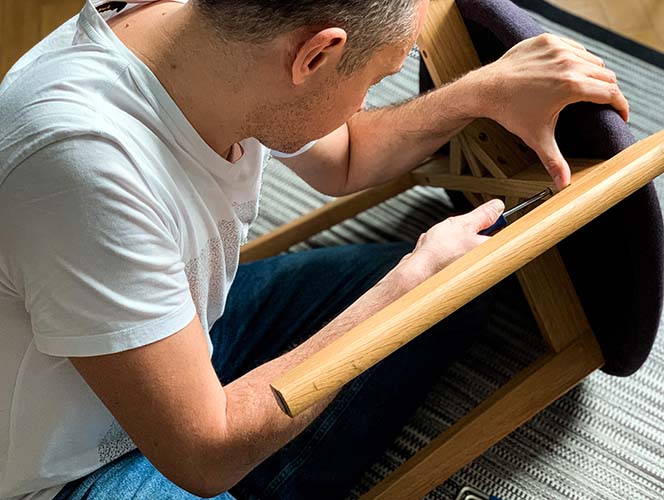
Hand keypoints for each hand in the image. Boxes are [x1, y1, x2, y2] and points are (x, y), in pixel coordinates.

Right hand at [395, 199, 504, 286]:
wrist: (417, 272)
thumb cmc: (440, 252)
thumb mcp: (463, 223)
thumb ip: (483, 215)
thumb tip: (498, 207)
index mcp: (489, 250)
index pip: (500, 232)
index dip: (489, 222)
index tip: (483, 217)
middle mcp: (480, 262)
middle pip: (477, 237)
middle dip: (464, 229)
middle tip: (458, 228)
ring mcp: (464, 268)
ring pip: (460, 243)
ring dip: (450, 237)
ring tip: (442, 239)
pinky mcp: (450, 271)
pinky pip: (447, 252)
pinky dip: (440, 248)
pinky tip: (433, 248)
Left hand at [469, 33, 628, 189]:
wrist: (486, 90)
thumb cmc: (510, 112)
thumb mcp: (537, 138)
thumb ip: (554, 161)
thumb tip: (564, 184)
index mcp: (571, 86)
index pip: (611, 93)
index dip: (620, 105)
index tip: (621, 114)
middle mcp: (568, 63)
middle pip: (605, 75)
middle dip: (607, 91)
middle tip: (602, 104)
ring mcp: (558, 49)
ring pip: (591, 60)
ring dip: (593, 74)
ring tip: (586, 90)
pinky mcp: (547, 40)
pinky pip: (574, 47)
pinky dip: (576, 59)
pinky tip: (569, 73)